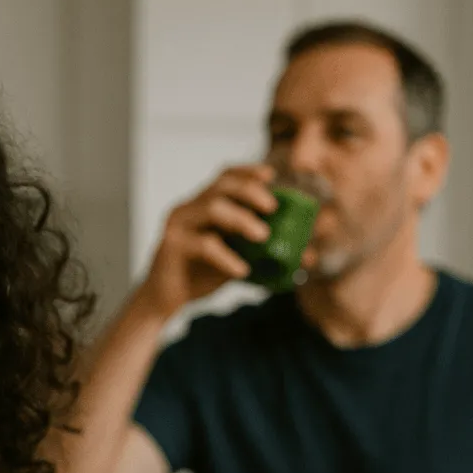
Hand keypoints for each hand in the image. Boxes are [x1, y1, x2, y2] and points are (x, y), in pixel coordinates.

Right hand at [138, 164, 288, 317]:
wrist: (165, 301)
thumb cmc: (200, 276)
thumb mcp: (237, 260)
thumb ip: (263, 254)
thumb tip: (307, 257)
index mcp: (202, 206)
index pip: (224, 177)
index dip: (247, 172)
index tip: (271, 177)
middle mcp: (188, 209)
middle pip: (220, 185)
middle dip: (250, 191)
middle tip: (272, 208)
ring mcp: (178, 225)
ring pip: (212, 208)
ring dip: (241, 219)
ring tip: (263, 236)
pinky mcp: (171, 246)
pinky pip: (204, 245)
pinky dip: (227, 257)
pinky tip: (243, 271)